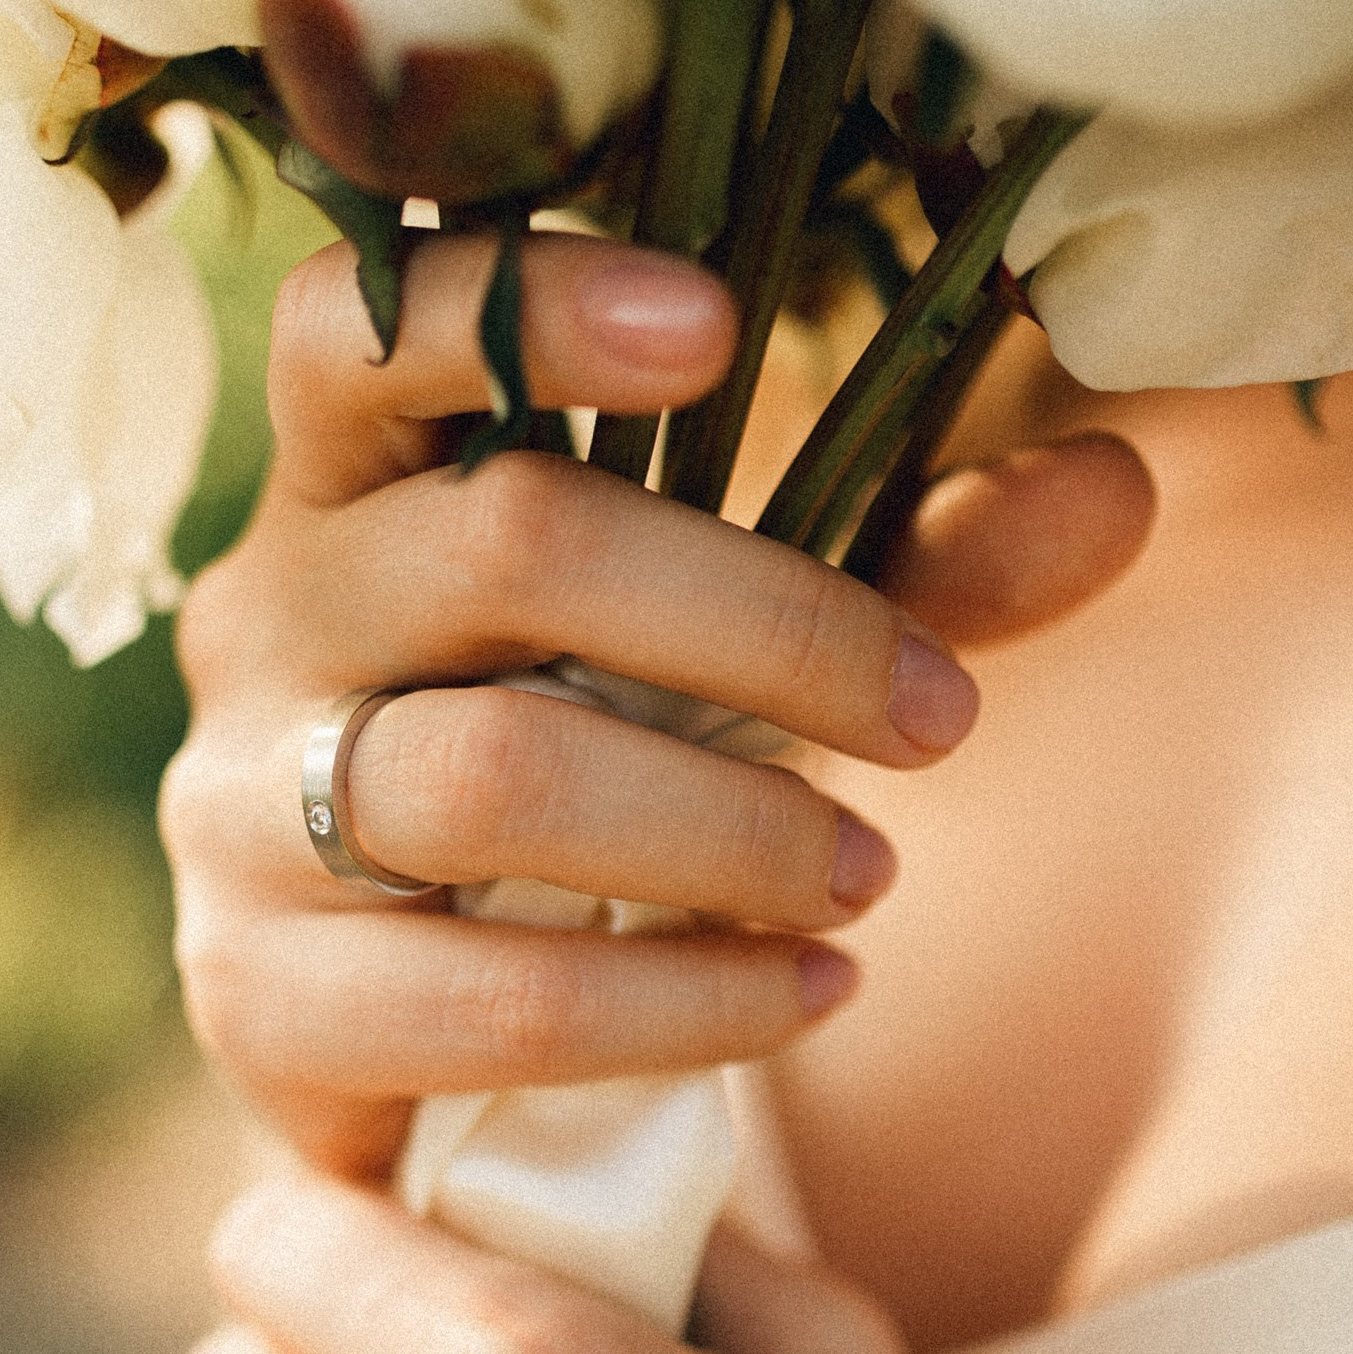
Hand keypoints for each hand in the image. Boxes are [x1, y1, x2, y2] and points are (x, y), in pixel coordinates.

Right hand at [162, 232, 1152, 1173]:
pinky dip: (688, 1002)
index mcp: (357, 481)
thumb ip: (906, 568)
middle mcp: (268, 618)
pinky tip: (805, 995)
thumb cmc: (592, 783)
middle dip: (766, 626)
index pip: (375, 324)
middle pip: (506, 545)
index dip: (528, 301)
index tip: (722, 332)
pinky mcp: (260, 1003)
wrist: (424, 1051)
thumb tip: (1117, 483)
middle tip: (936, 723)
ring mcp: (235, 813)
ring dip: (732, 831)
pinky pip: (497, 996)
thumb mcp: (746, 658)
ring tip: (870, 882)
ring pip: (496, 777)